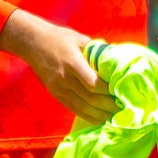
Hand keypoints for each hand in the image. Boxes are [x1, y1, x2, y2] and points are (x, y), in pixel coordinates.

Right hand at [0, 9, 118, 123]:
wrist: (33, 43)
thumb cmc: (60, 38)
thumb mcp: (80, 39)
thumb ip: (97, 51)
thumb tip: (117, 59)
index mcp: (73, 63)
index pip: (94, 84)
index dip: (109, 91)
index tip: (122, 93)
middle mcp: (65, 79)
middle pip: (90, 99)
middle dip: (109, 106)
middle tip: (125, 108)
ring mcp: (59, 89)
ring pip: (83, 108)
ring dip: (100, 114)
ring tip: (116, 117)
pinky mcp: (56, 94)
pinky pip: (74, 109)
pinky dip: (88, 116)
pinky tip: (100, 119)